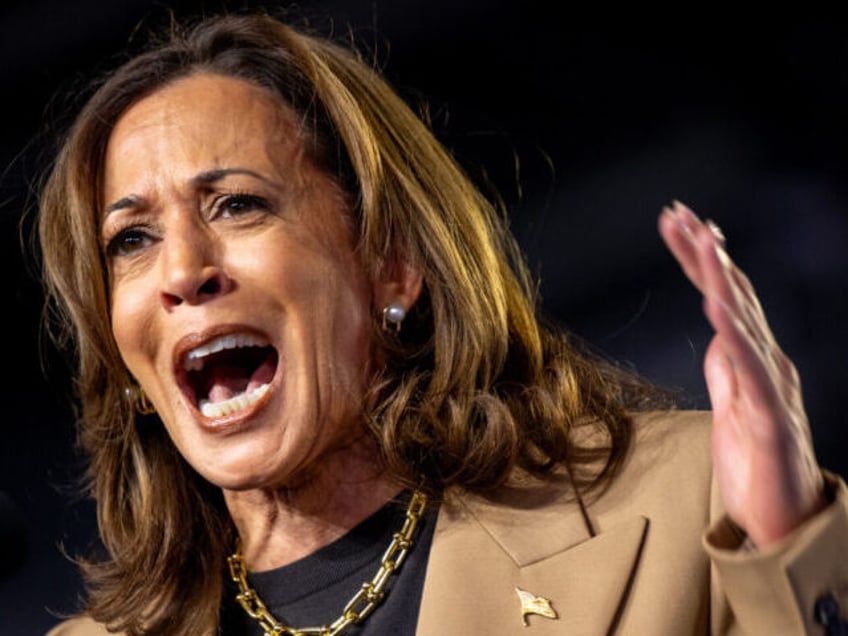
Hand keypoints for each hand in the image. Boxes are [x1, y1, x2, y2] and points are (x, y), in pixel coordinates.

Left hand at [658, 200, 825, 546]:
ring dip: (722, 280)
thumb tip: (715, 336)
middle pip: (734, 297)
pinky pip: (752, 370)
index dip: (702, 260)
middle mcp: (767, 363)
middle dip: (707, 253)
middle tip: (681, 214)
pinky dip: (734, 335)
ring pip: (746, 322)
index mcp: (752, 359)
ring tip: (702, 243)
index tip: (679, 224)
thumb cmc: (757, 462)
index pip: (724, 297)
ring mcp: (773, 387)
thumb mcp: (730, 405)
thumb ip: (726, 369)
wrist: (784, 521)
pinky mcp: (772, 417)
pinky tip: (715, 306)